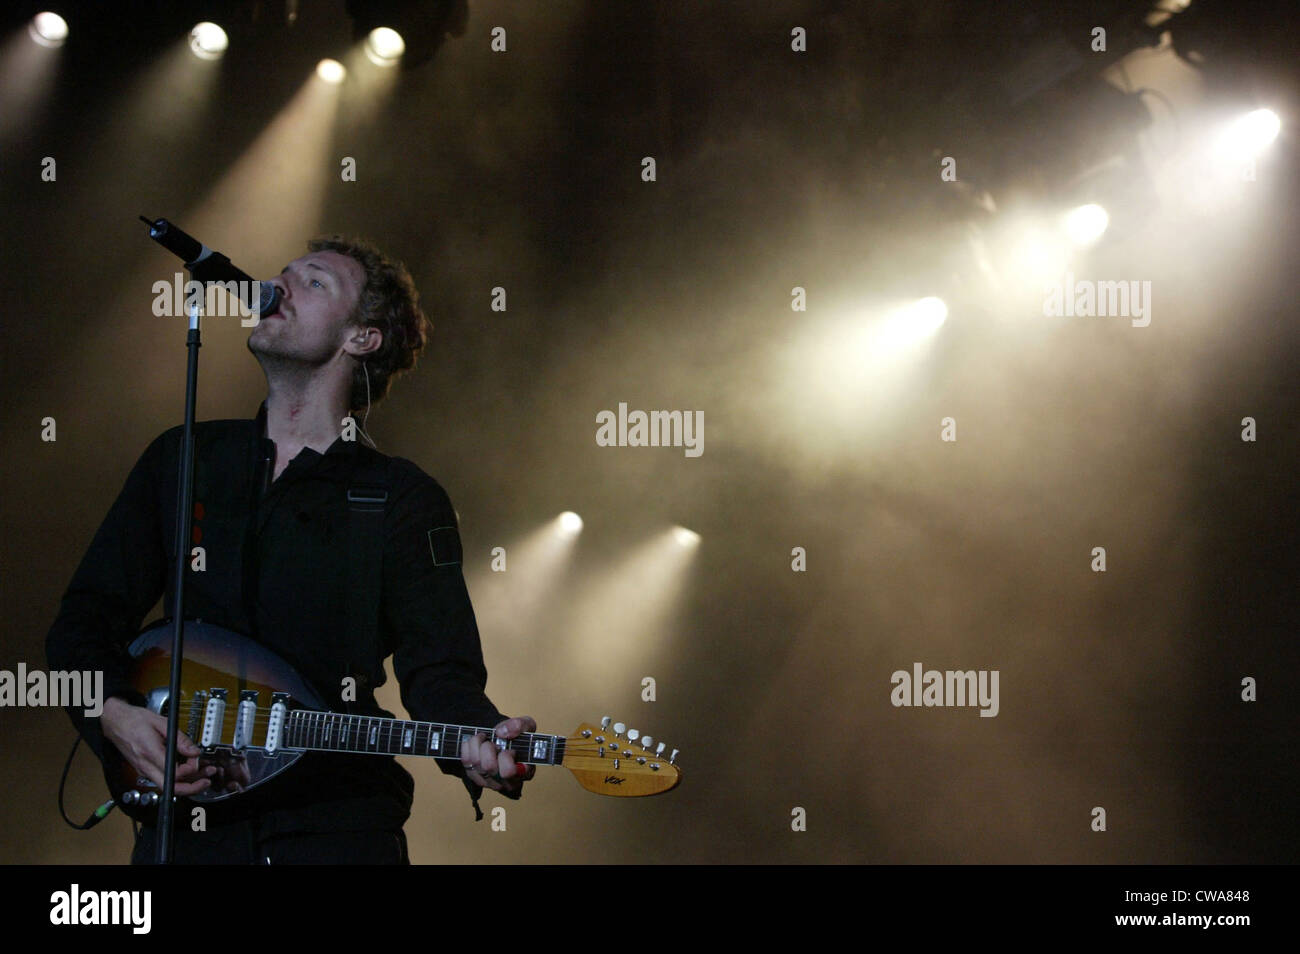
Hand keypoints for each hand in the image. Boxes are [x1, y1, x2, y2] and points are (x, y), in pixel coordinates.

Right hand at [100, 696, 216, 795]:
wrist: (115, 722)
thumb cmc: (135, 720)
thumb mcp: (162, 723)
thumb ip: (180, 739)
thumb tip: (194, 751)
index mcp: (150, 753)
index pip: (174, 774)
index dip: (191, 769)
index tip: (198, 759)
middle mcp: (146, 766)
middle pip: (171, 788)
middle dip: (193, 788)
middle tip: (207, 779)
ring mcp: (144, 770)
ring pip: (168, 786)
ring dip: (188, 783)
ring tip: (203, 773)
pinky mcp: (144, 770)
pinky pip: (163, 779)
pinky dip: (178, 778)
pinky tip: (189, 769)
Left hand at [458, 715, 536, 793]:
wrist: (505, 741)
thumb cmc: (519, 737)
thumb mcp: (527, 725)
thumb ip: (519, 725)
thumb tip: (502, 733)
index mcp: (523, 773)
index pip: (509, 772)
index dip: (506, 757)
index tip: (509, 749)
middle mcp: (506, 782)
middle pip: (489, 766)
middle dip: (489, 747)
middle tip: (494, 742)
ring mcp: (489, 781)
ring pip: (476, 763)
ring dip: (478, 744)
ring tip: (485, 739)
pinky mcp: (475, 776)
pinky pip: (466, 761)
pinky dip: (469, 746)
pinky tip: (476, 742)